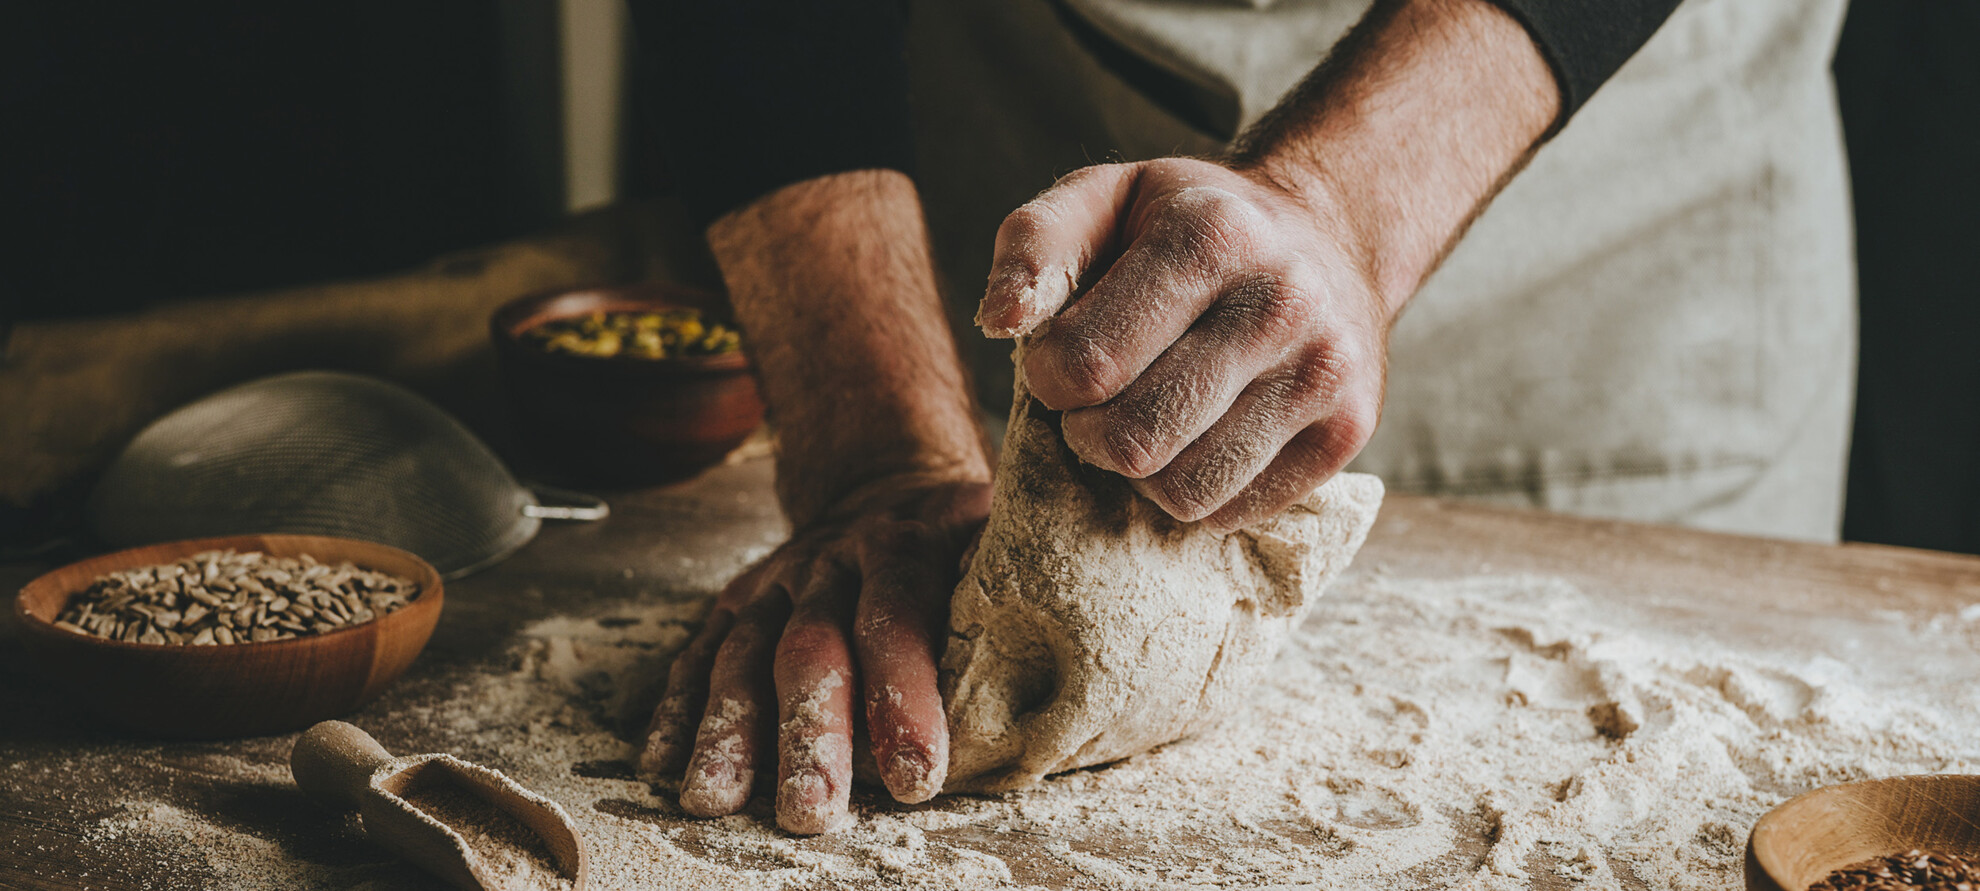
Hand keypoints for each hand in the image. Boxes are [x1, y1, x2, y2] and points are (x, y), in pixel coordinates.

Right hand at [639, 474, 989, 833]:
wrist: (887, 484)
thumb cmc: (962, 540)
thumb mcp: (1002, 538)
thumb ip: (1022, 598)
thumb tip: (1065, 681)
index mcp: (905, 547)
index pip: (899, 620)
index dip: (905, 697)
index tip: (917, 773)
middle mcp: (831, 563)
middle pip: (811, 648)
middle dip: (810, 732)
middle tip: (811, 809)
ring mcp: (776, 583)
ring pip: (742, 655)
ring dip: (728, 731)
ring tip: (716, 799)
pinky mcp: (736, 604)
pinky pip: (697, 655)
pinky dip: (677, 710)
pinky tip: (663, 764)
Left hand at [977, 157, 1392, 531]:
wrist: (1329, 236)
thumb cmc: (1189, 226)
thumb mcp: (1103, 197)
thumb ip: (1035, 246)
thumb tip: (999, 322)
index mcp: (1212, 235)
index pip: (1088, 363)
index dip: (1048, 379)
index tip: (1059, 362)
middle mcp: (1282, 301)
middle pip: (1134, 441)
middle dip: (1087, 434)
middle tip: (1095, 403)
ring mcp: (1324, 372)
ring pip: (1184, 491)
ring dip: (1140, 472)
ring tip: (1148, 417)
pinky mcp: (1349, 431)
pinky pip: (1232, 512)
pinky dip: (1195, 490)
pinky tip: (1199, 436)